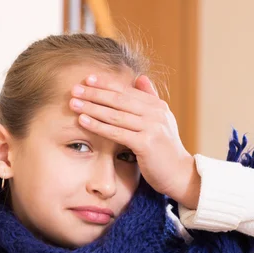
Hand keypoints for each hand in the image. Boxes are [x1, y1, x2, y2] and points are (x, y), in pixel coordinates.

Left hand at [69, 74, 201, 208]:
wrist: (180, 175)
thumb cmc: (166, 150)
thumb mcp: (161, 121)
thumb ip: (150, 98)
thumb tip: (140, 77)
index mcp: (157, 106)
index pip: (127, 91)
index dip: (106, 83)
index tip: (88, 79)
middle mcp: (156, 113)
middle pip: (119, 99)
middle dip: (95, 93)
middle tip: (74, 89)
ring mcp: (152, 128)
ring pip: (115, 115)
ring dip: (92, 107)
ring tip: (73, 103)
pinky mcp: (146, 144)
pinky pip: (116, 133)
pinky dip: (98, 125)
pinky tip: (83, 121)